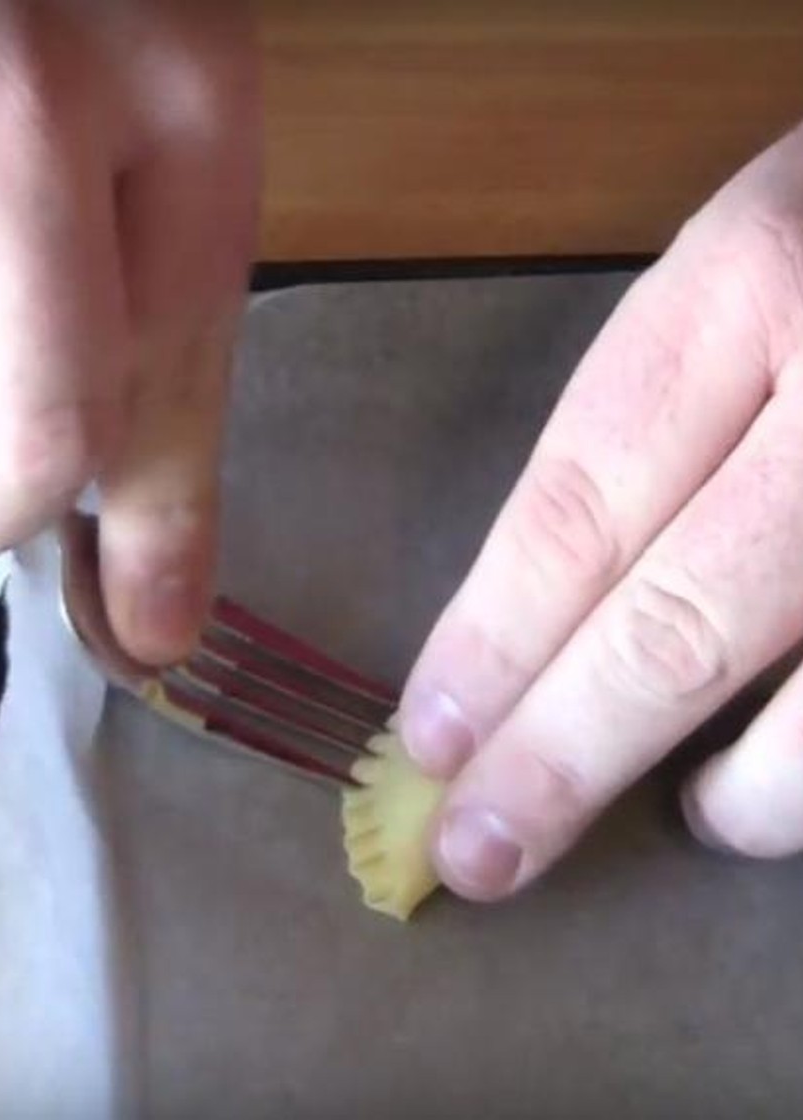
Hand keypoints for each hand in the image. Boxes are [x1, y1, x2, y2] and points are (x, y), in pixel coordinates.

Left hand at [400, 123, 802, 899]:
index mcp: (749, 279)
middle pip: (685, 619)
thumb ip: (661, 411)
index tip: (432, 735)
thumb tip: (543, 612)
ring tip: (699, 816)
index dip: (496, 639)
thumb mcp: (745, 256)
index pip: (583, 503)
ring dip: (752, 791)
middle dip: (567, 755)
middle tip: (482, 852)